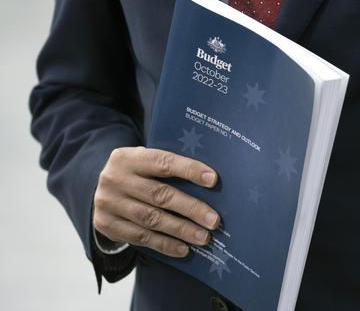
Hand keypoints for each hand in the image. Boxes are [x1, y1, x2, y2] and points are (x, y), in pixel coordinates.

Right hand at [92, 146, 219, 257]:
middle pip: (160, 195)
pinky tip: (183, 248)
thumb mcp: (143, 163)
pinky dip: (165, 244)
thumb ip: (167, 168)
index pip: (163, 162)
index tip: (213, 180)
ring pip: (152, 219)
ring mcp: (108, 203)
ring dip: (181, 230)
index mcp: (128, 158)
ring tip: (203, 237)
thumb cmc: (136, 175)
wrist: (99, 192)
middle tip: (213, 220)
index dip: (189, 170)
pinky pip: (141, 238)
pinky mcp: (107, 225)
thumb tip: (209, 182)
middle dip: (191, 208)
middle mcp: (115, 179)